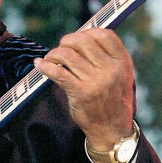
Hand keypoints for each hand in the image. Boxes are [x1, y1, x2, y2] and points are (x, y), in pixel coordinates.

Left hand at [34, 28, 134, 154]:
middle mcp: (111, 69)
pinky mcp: (80, 93)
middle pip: (83, 41)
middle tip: (61, 49)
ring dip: (54, 54)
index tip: (77, 39)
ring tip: (51, 59)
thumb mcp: (122, 76)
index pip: (104, 35)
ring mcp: (96, 81)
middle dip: (67, 41)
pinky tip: (39, 64)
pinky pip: (58, 72)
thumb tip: (82, 38)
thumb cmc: (113, 101)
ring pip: (67, 55)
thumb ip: (108, 58)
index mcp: (122, 62)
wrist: (112, 130)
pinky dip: (45, 66)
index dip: (87, 32)